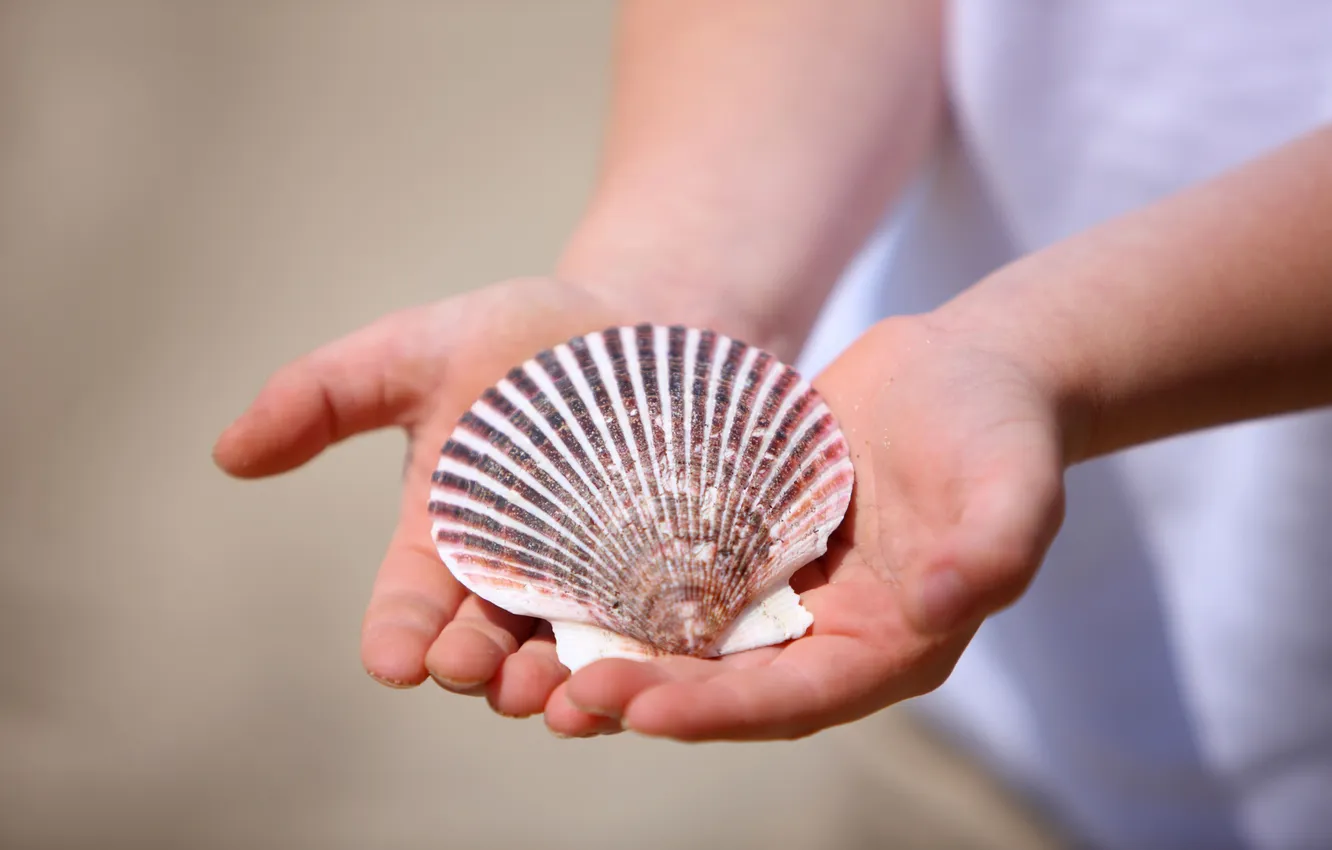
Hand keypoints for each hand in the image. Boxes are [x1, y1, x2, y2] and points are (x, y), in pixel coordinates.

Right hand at [213, 276, 735, 719]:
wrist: (644, 328)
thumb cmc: (527, 340)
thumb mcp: (419, 350)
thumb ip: (326, 396)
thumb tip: (228, 455)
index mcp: (444, 540)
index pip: (407, 606)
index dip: (396, 637)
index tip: (392, 659)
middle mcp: (509, 581)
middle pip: (480, 649)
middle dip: (472, 668)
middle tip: (470, 668)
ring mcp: (584, 592)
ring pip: (558, 666)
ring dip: (548, 689)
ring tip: (549, 691)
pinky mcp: (657, 591)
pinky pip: (640, 647)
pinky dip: (631, 673)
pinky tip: (635, 679)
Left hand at [550, 314, 1066, 739]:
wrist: (970, 371)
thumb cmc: (1002, 429)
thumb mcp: (1014, 485)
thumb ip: (990, 549)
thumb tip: (935, 607)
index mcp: (889, 646)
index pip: (794, 697)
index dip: (718, 710)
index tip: (641, 708)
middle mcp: (828, 633)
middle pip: (729, 683)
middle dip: (648, 693)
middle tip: (564, 695)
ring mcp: (787, 590)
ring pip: (694, 638)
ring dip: (623, 652)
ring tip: (539, 662)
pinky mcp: (753, 541)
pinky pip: (685, 573)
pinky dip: (629, 584)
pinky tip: (563, 577)